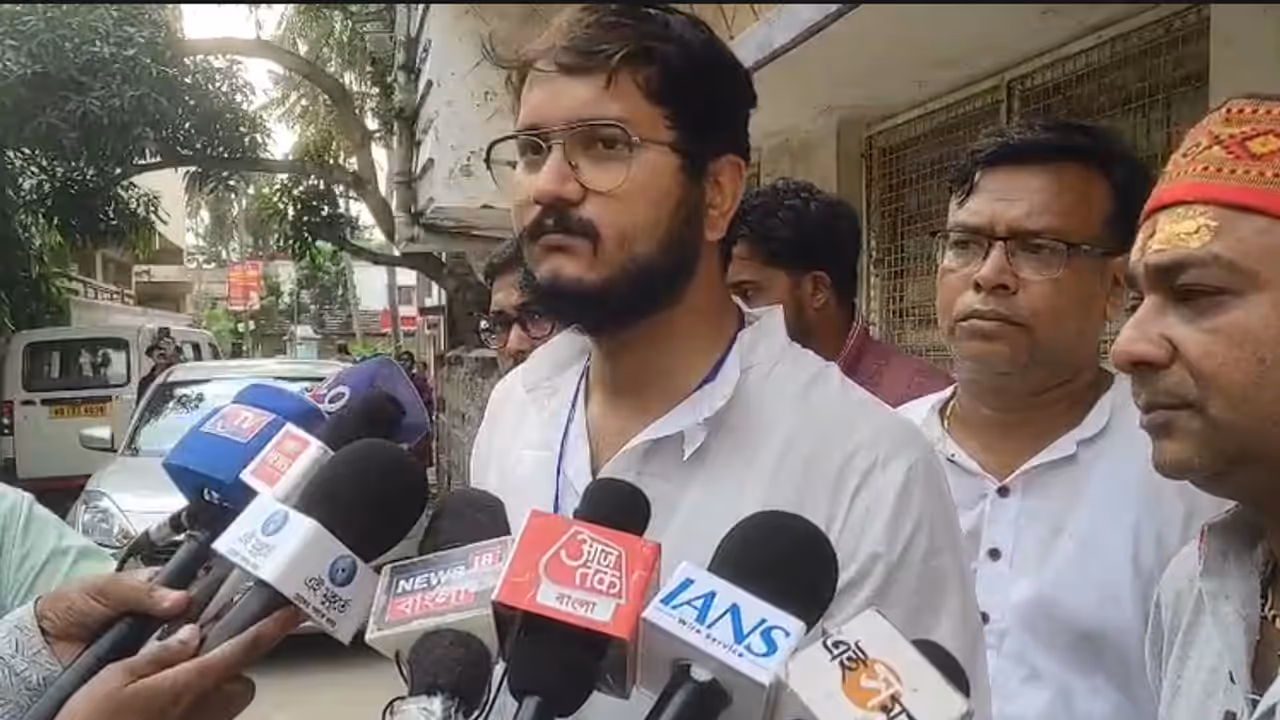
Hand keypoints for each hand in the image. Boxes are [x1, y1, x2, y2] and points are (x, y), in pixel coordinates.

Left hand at [35, 571, 189, 664]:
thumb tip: (182, 598)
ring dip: (184, 644)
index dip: (200, 594)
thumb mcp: (107, 588)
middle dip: (194, 623)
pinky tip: (176, 661)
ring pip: (180, 641)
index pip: (188, 587)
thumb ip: (143, 591)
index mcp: (152, 588)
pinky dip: (168, 662)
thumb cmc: (72, 605)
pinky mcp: (141, 664)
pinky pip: (162, 663)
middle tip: (199, 627)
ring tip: (189, 645)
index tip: (212, 602)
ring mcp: (150, 641)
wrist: (42, 643)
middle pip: (189, 617)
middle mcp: (157, 615)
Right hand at [54, 608, 301, 719]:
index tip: (295, 612)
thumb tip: (193, 633)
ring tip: (169, 688)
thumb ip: (161, 653)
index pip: (243, 649)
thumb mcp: (117, 677)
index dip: (272, 628)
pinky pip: (210, 715)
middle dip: (226, 668)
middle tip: (191, 662)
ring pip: (226, 700)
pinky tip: (165, 707)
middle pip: (240, 680)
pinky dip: (197, 706)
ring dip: (211, 690)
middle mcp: (205, 708)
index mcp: (190, 683)